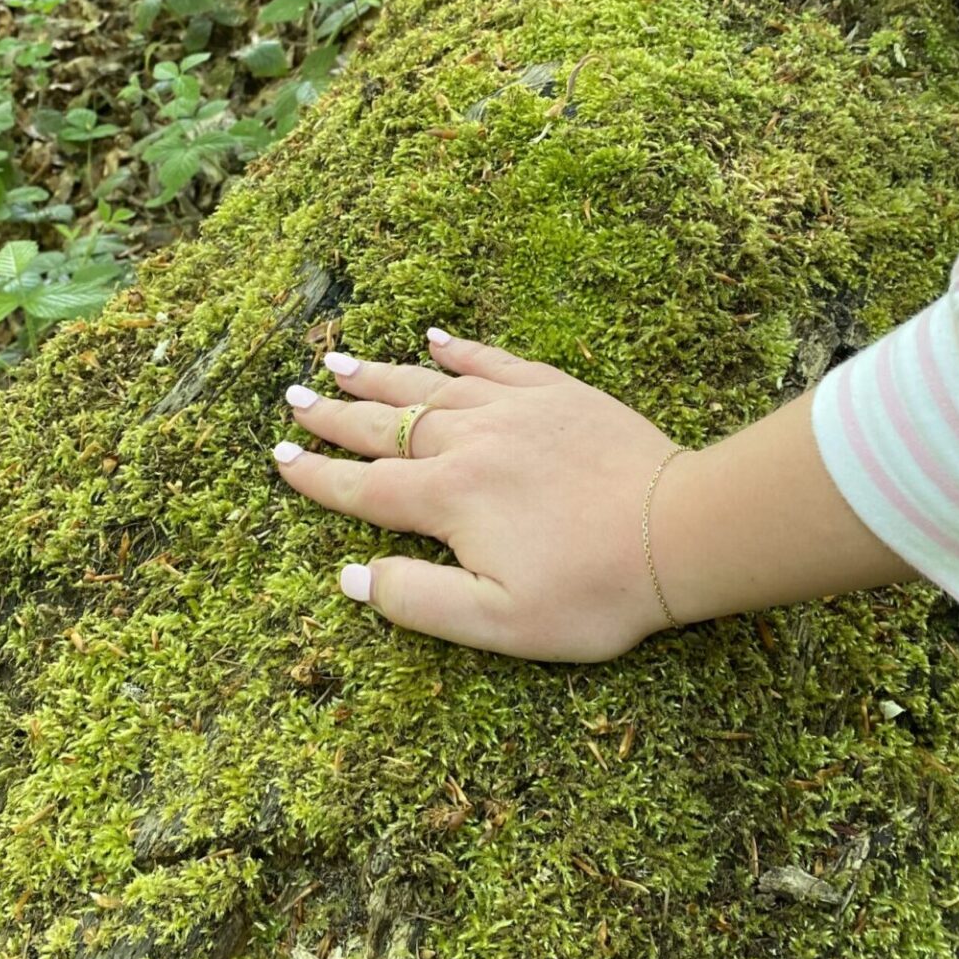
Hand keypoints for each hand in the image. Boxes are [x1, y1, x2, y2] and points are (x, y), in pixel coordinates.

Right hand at [273, 328, 680, 661]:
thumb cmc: (592, 591)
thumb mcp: (498, 623)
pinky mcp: (559, 392)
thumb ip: (417, 601)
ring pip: (431, 385)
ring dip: (381, 375)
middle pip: (387, 426)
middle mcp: (471, 443)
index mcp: (449, 500)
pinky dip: (460, 348)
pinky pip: (495, 360)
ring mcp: (515, 410)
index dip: (317, 476)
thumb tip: (350, 576)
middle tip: (293, 397)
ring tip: (339, 361)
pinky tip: (434, 336)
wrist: (681, 533)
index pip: (365, 488)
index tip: (278, 458)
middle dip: (334, 414)